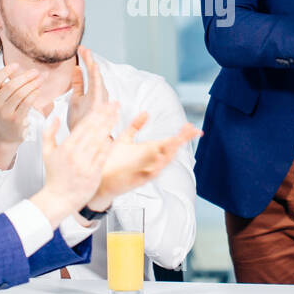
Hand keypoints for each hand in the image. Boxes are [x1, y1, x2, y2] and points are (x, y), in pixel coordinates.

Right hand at [0, 54, 44, 168]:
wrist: (5, 133)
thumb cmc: (3, 107)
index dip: (6, 71)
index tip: (17, 65)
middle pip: (11, 86)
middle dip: (26, 77)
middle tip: (36, 72)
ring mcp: (5, 113)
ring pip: (20, 94)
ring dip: (32, 85)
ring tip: (40, 79)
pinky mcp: (16, 120)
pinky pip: (26, 104)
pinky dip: (34, 95)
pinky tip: (38, 90)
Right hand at [29, 101, 117, 226]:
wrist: (59, 198)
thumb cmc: (54, 177)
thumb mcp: (46, 153)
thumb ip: (49, 133)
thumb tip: (56, 118)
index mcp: (66, 147)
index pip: (83, 125)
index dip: (95, 113)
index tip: (104, 104)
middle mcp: (76, 154)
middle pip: (94, 129)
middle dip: (106, 115)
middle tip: (115, 104)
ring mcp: (85, 164)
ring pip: (100, 140)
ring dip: (109, 126)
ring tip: (117, 115)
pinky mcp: (93, 173)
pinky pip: (103, 156)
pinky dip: (108, 145)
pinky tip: (114, 135)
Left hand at [66, 47, 106, 133]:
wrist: (83, 141)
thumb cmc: (81, 121)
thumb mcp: (76, 98)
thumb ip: (78, 84)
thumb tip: (76, 68)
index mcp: (92, 92)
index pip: (90, 73)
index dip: (86, 60)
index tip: (80, 48)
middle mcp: (98, 95)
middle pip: (94, 75)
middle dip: (90, 61)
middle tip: (84, 48)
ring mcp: (99, 102)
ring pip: (98, 82)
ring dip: (94, 68)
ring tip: (90, 56)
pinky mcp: (98, 109)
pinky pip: (99, 92)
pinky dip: (97, 80)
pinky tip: (95, 69)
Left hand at [84, 112, 201, 212]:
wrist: (100, 178)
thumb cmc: (114, 160)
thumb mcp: (125, 138)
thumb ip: (136, 126)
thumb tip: (146, 112)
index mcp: (151, 150)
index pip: (170, 140)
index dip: (182, 134)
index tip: (193, 126)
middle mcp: (152, 160)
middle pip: (171, 149)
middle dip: (181, 140)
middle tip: (191, 131)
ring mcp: (147, 170)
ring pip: (164, 162)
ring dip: (171, 152)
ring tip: (177, 140)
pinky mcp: (139, 180)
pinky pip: (151, 174)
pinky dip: (157, 167)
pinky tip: (160, 158)